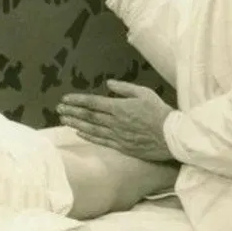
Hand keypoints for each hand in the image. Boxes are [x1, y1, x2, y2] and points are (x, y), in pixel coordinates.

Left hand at [57, 80, 175, 162]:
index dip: (77, 100)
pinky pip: (100, 141)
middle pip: (88, 116)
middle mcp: (115, 122)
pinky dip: (88, 136)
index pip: (93, 103)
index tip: (65, 99)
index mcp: (120, 107)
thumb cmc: (160, 112)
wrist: (173, 137)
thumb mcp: (145, 93)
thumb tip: (108, 84)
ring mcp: (117, 136)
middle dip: (72, 111)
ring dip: (75, 123)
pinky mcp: (121, 147)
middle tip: (58, 108)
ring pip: (91, 129)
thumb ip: (124, 88)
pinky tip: (78, 132)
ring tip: (63, 119)